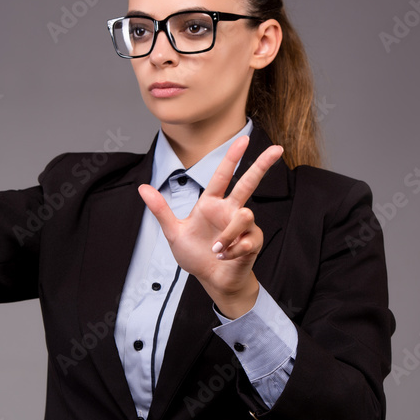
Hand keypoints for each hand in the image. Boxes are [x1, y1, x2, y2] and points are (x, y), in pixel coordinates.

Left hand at [137, 135, 283, 316]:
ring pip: (244, 216)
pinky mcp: (253, 242)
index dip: (232, 157)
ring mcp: (244, 226)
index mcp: (212, 204)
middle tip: (277, 149)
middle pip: (249, 183)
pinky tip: (225, 256)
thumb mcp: (174, 232)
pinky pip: (246, 240)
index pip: (222, 175)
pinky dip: (231, 250)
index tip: (243, 139)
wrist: (211, 280)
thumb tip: (142, 188)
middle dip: (262, 165)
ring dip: (228, 234)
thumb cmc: (196, 255)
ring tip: (216, 248)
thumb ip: (161, 210)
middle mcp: (230, 211)